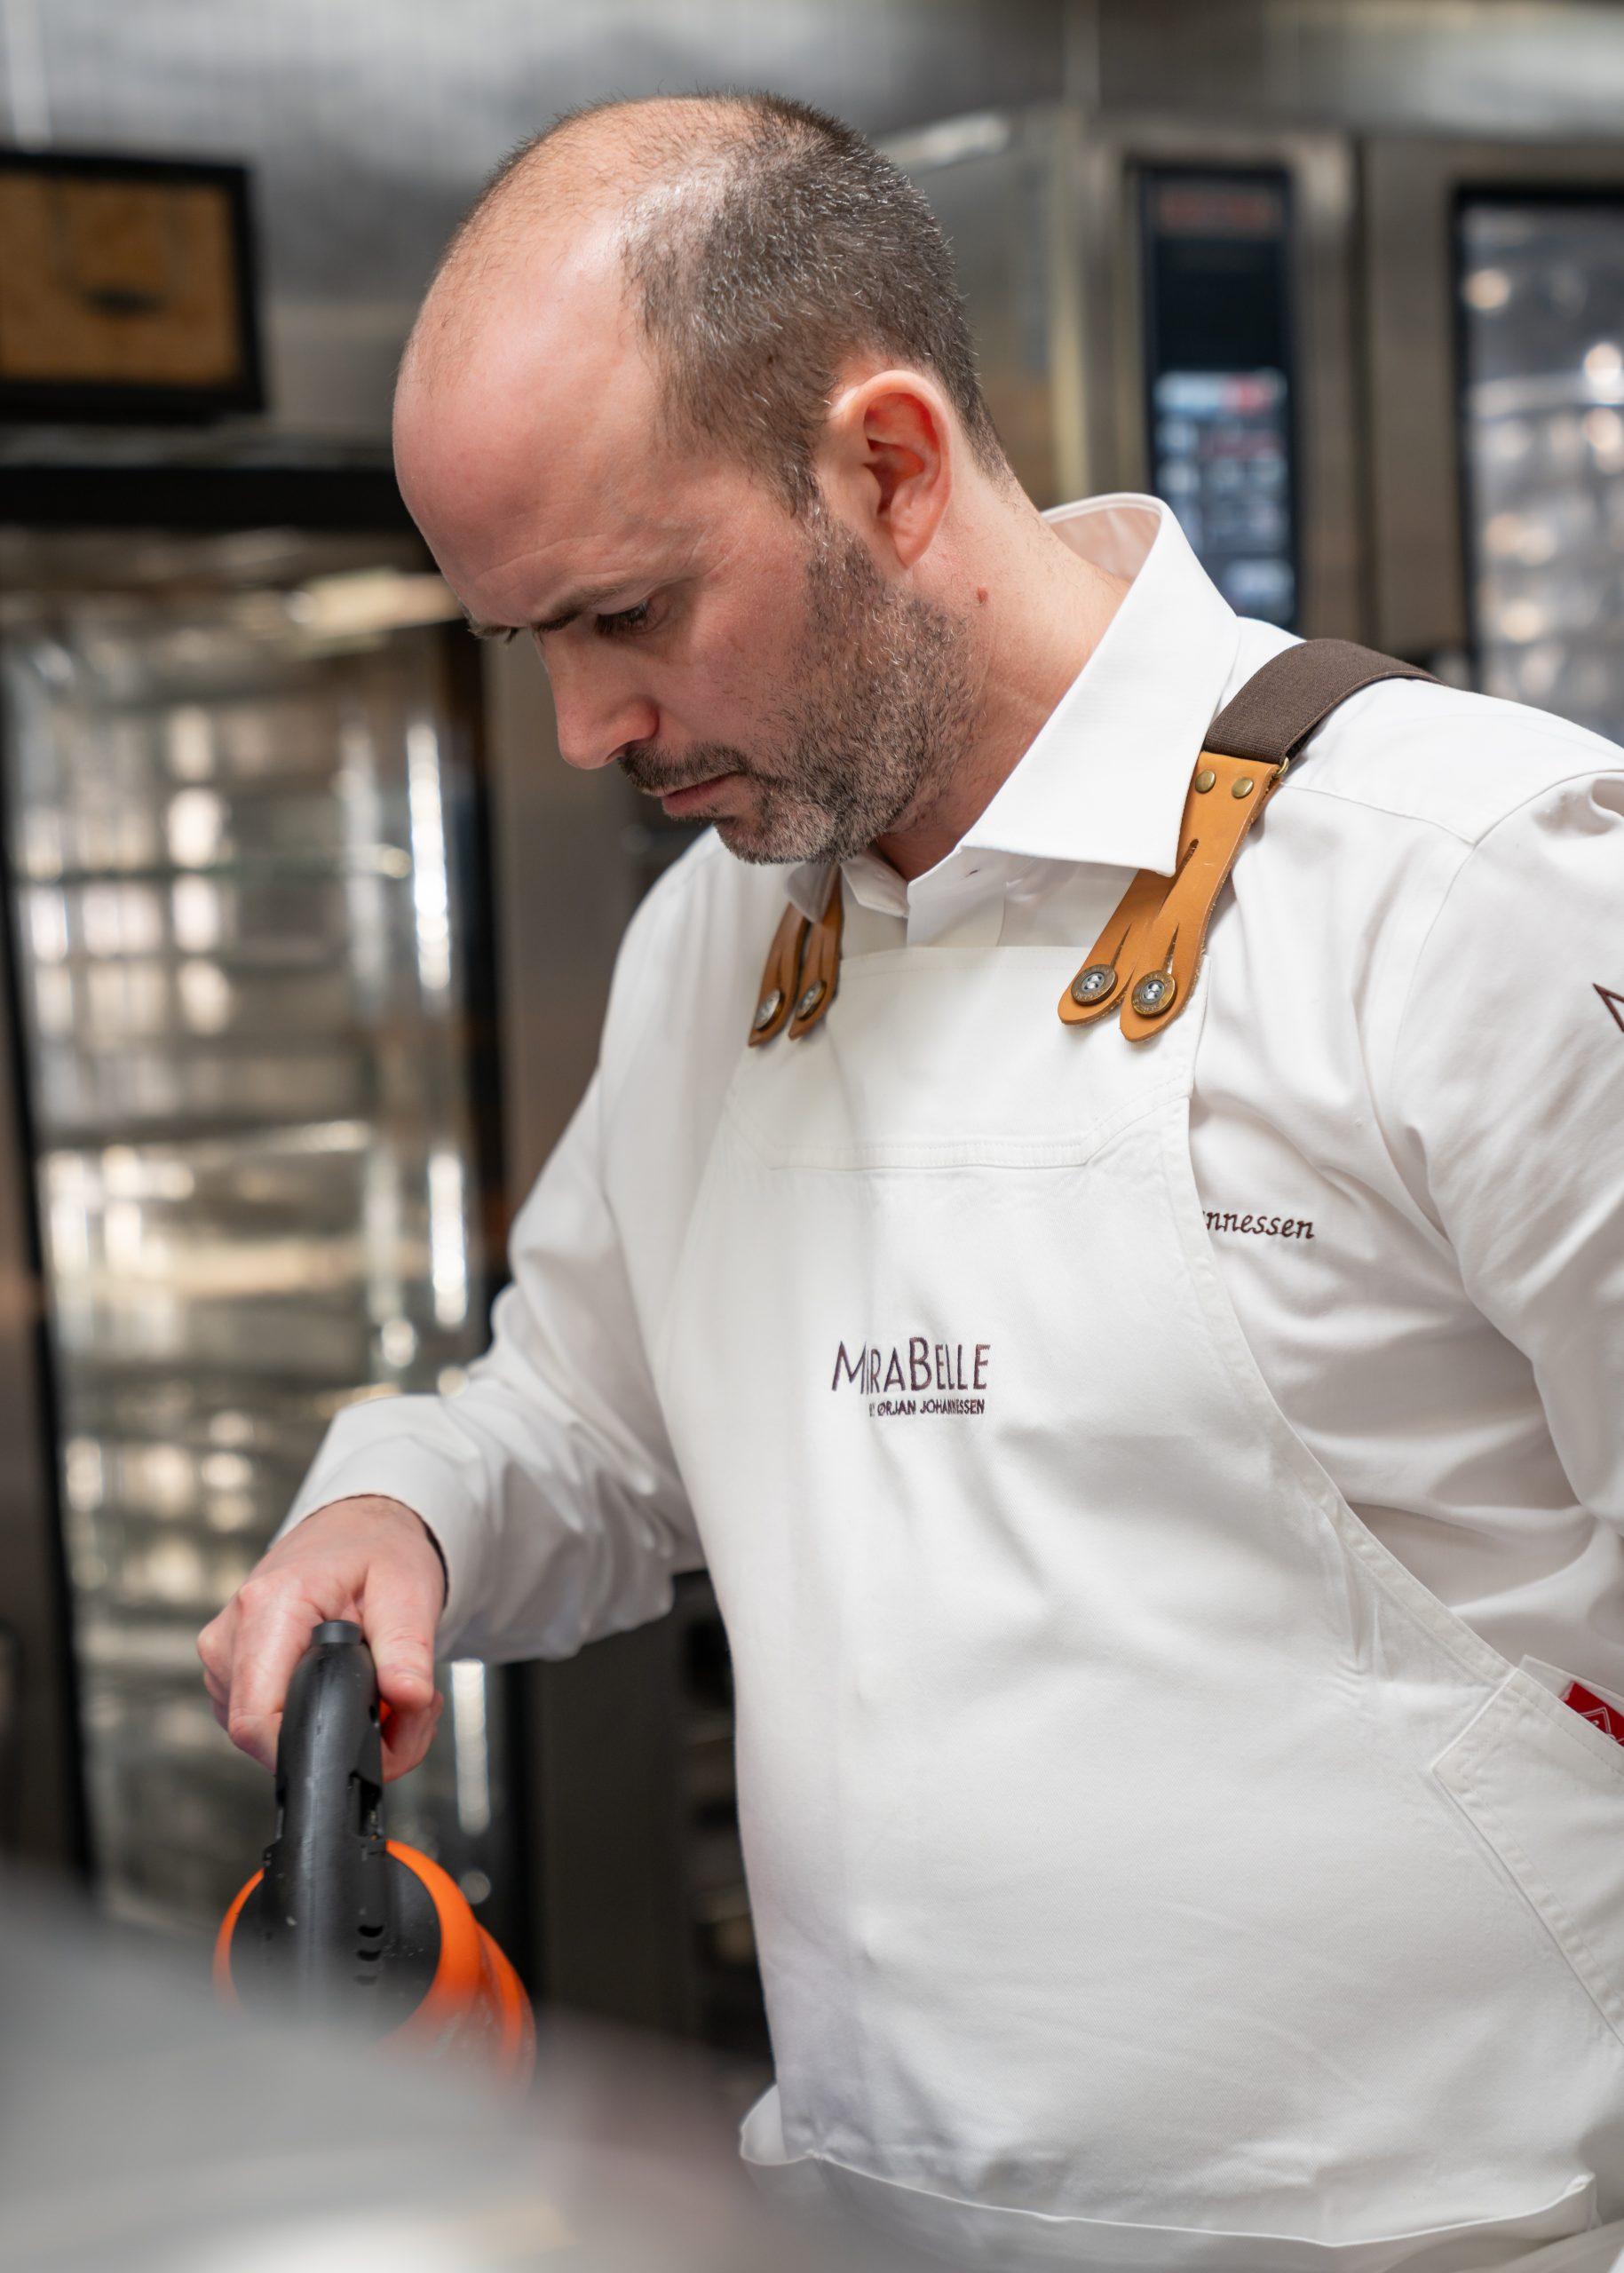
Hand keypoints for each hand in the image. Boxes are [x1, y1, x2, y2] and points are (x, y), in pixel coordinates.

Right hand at [198, 1496, 447, 1780]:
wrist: (354, 1529)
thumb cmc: (377, 1550)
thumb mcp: (408, 1590)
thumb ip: (407, 1649)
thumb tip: (408, 1698)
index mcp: (268, 1608)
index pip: (256, 1719)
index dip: (309, 1750)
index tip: (366, 1750)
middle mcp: (231, 1637)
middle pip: (268, 1736)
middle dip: (342, 1739)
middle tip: (404, 1712)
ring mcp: (226, 1658)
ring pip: (270, 1736)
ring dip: (333, 1729)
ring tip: (384, 1691)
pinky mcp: (234, 1673)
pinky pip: (268, 1721)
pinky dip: (315, 1718)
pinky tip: (351, 1690)